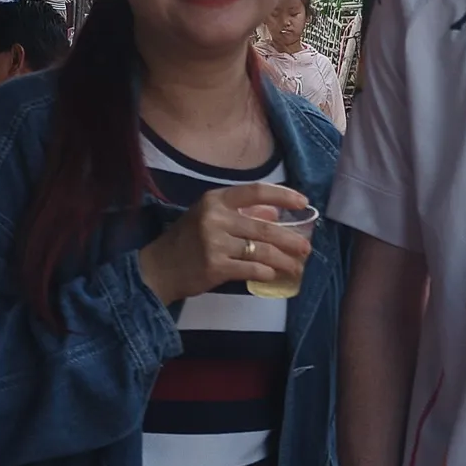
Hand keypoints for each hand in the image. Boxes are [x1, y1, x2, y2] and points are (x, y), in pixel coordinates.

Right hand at [138, 182, 312, 304]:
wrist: (158, 268)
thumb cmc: (186, 241)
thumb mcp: (209, 217)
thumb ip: (240, 213)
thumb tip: (274, 213)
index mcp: (215, 200)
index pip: (256, 191)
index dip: (283, 196)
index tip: (303, 203)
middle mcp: (216, 218)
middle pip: (264, 227)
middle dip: (290, 239)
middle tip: (306, 248)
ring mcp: (215, 243)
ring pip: (261, 250)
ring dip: (283, 260)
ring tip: (296, 266)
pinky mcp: (216, 267)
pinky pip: (251, 269)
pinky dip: (266, 272)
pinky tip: (273, 274)